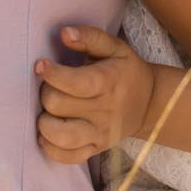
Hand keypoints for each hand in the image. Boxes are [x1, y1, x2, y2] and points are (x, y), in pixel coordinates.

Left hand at [36, 25, 156, 164]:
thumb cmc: (126, 71)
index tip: (40, 65)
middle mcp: (103, 111)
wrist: (150, 104)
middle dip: (47, 93)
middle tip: (50, 87)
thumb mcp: (115, 48)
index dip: (52, 74)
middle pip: (58, 106)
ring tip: (47, 112)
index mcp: (107, 82)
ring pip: (60, 136)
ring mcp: (99, 134)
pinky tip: (48, 133)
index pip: (75, 83)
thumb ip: (89, 37)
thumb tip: (64, 33)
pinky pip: (67, 157)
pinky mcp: (95, 149)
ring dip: (45, 123)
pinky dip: (51, 148)